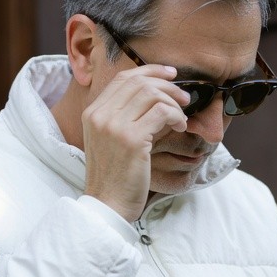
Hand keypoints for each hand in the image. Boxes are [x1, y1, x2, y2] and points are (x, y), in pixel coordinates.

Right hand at [82, 65, 191, 220]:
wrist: (108, 205)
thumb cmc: (115, 177)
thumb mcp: (111, 141)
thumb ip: (124, 117)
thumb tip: (156, 97)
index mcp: (93, 113)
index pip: (123, 78)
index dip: (150, 71)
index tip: (170, 75)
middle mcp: (100, 115)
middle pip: (139, 82)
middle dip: (167, 85)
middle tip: (184, 97)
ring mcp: (114, 126)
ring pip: (152, 94)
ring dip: (174, 102)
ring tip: (182, 117)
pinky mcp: (131, 139)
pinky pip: (162, 112)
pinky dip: (176, 116)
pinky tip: (180, 127)